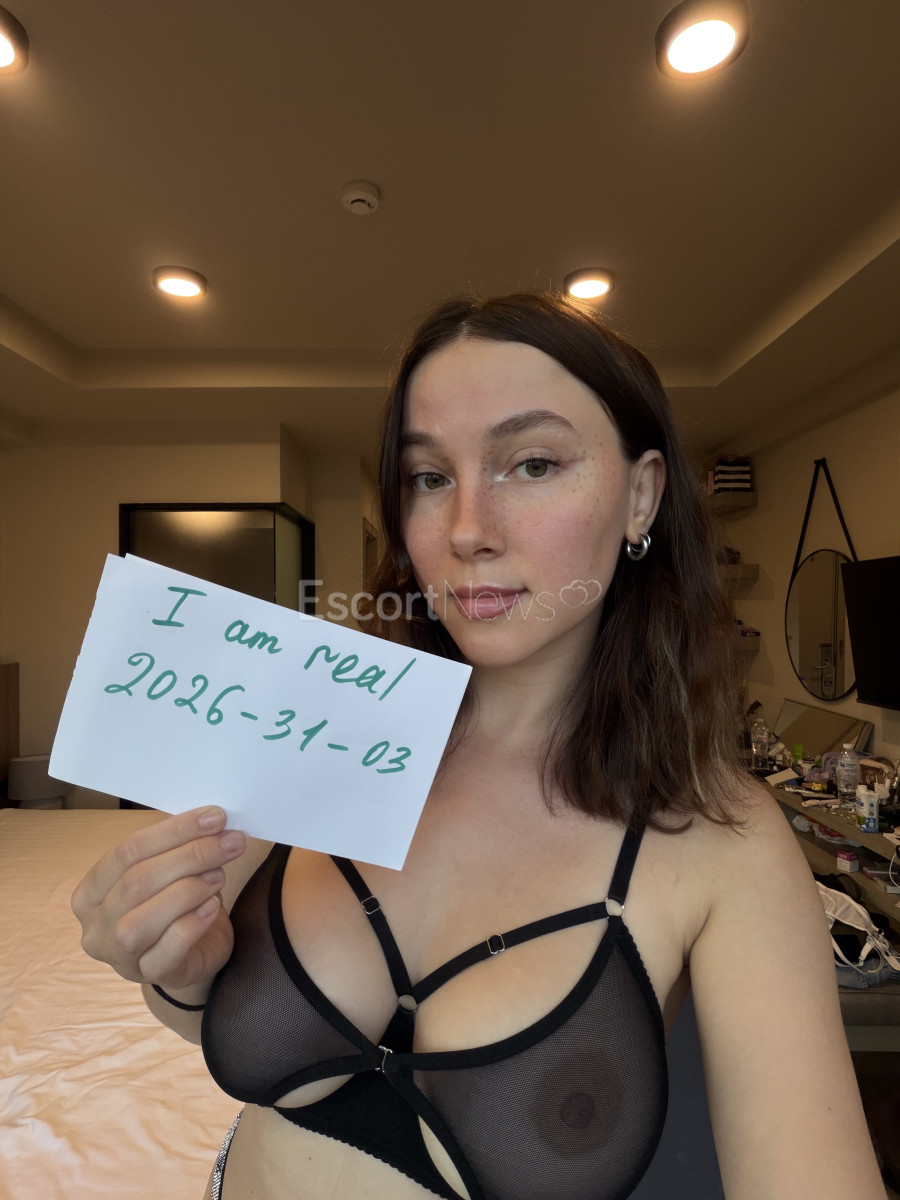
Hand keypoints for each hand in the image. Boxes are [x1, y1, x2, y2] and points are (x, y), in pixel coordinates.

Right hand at [71, 806, 245, 991]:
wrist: (194, 954)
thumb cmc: (177, 905)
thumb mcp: (171, 871)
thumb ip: (178, 848)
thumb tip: (211, 820)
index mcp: (91, 891)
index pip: (127, 851)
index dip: (173, 831)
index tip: (216, 816)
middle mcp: (95, 926)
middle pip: (137, 882)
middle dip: (190, 856)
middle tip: (231, 842)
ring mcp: (117, 956)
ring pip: (141, 921)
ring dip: (188, 890)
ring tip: (220, 875)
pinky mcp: (148, 975)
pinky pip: (166, 949)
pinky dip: (193, 923)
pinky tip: (213, 907)